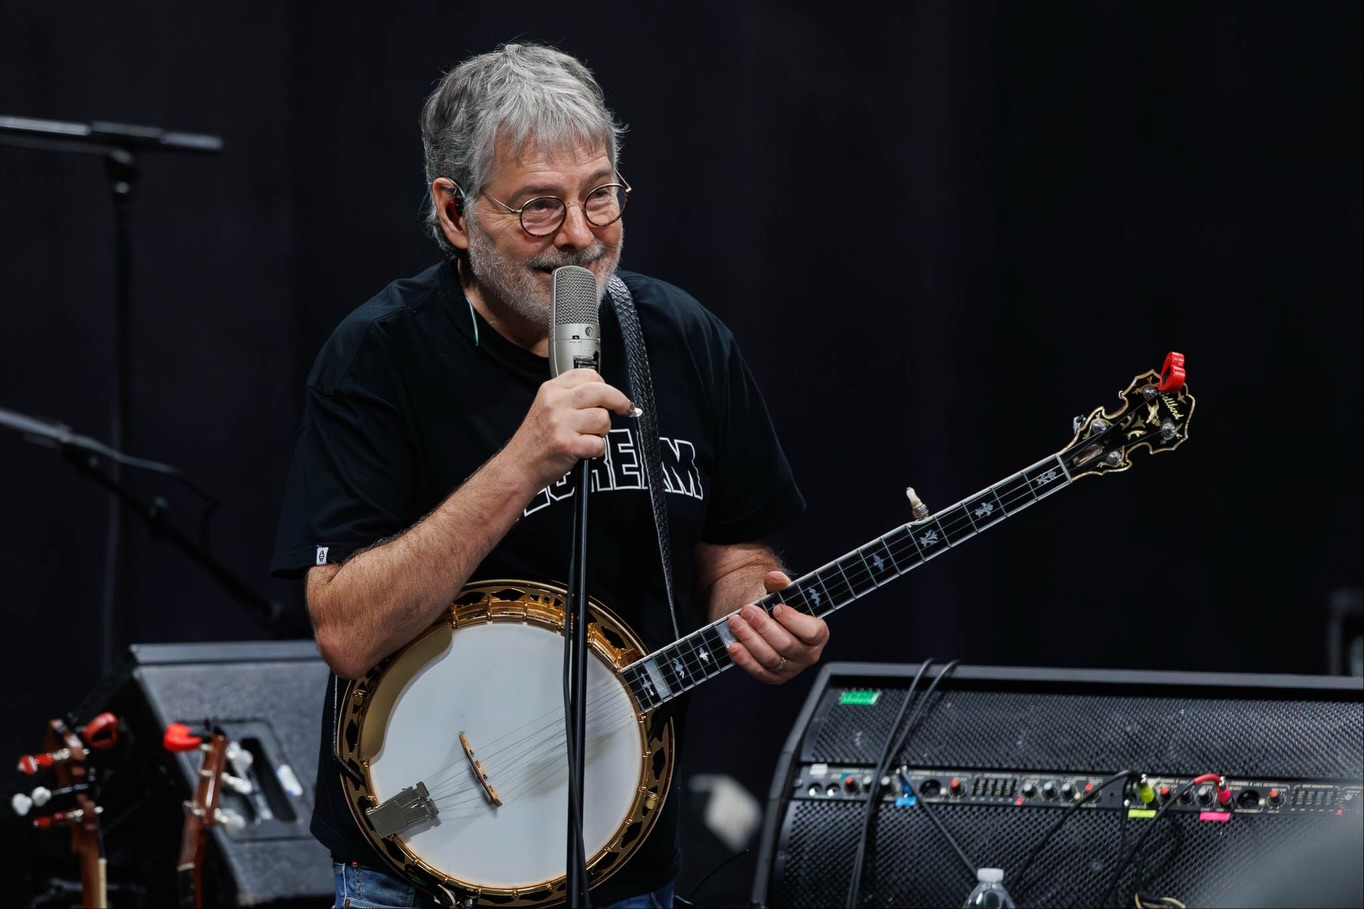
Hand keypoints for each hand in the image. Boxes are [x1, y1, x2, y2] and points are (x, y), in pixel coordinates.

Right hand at [503, 369, 635, 488]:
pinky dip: (597, 450)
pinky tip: (585, 451)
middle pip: (601, 391)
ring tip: (588, 437)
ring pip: (603, 419)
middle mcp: (556, 402)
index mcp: (552, 389)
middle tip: (624, 409)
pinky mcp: (567, 444)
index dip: (606, 386)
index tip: (612, 396)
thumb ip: (571, 396)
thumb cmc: (536, 440)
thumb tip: (605, 394)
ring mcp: (561, 423)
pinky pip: (599, 444)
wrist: (519, 466)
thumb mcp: (546, 406)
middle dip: (618, 401)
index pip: (589, 375)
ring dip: (602, 431)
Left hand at [725, 570, 828, 684]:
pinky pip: (759, 672)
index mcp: (818, 633)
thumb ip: (778, 584)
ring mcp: (791, 669)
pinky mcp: (774, 677)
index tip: (776, 608)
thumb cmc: (777, 607)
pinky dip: (745, 660)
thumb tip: (775, 577)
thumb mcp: (780, 594)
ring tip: (735, 623)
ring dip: (750, 640)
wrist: (766, 621)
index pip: (812, 632)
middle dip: (764, 627)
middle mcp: (808, 654)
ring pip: (770, 658)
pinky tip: (733, 645)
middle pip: (786, 645)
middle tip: (747, 611)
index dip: (794, 621)